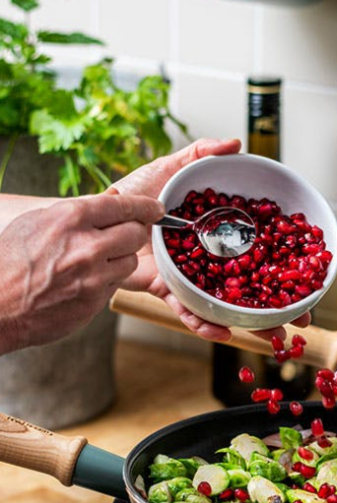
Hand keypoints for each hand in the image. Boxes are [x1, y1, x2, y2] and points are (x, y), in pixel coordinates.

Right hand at [0, 194, 163, 354]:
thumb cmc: (10, 261)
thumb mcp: (37, 223)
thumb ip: (75, 214)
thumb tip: (110, 202)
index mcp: (70, 218)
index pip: (124, 206)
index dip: (145, 207)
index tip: (156, 209)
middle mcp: (88, 245)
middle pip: (136, 234)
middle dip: (134, 234)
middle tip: (125, 236)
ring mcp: (95, 275)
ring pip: (130, 261)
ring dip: (120, 259)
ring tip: (96, 261)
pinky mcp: (97, 300)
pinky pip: (115, 284)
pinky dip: (106, 280)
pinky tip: (84, 280)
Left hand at [112, 138, 310, 342]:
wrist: (101, 217)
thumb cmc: (133, 193)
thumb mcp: (171, 168)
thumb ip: (200, 154)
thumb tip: (235, 143)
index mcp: (218, 235)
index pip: (259, 253)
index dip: (283, 267)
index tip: (309, 280)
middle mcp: (211, 261)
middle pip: (252, 287)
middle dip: (279, 308)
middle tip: (303, 320)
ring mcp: (193, 278)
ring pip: (229, 306)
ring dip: (253, 324)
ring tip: (274, 335)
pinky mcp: (171, 290)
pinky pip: (191, 312)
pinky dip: (206, 325)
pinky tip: (225, 332)